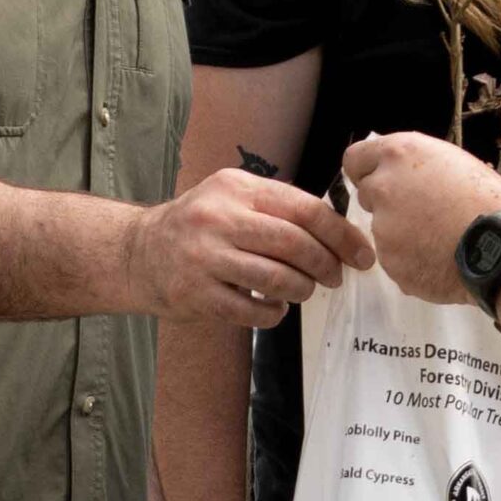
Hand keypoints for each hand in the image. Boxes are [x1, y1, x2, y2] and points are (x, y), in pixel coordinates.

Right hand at [129, 167, 366, 327]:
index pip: (303, 208)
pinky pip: (253, 311)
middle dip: (326, 265)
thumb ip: (279, 206)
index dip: (340, 234)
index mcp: (236, 188)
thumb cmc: (200, 226)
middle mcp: (218, 218)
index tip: (360, 253)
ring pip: (276, 279)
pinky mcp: (197, 294)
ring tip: (303, 290)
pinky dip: (274, 312)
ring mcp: (205, 258)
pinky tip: (274, 306)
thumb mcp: (233, 196)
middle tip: (336, 277)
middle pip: (293, 244)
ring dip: (302, 290)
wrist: (140, 252)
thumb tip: (338, 231)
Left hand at [339, 130, 500, 304]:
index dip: (368, 171)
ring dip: (401, 235)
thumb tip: (400, 174)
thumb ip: (416, 166)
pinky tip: (440, 259)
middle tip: (422, 214)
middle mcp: (383, 187)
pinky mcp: (390, 262)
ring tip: (439, 239)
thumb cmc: (490, 200)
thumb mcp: (452, 163)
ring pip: (382, 230)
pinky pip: (395, 260)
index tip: (382, 181)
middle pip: (367, 194)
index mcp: (400, 154)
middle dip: (387, 203)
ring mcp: (383, 228)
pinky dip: (411, 261)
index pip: (354, 158)